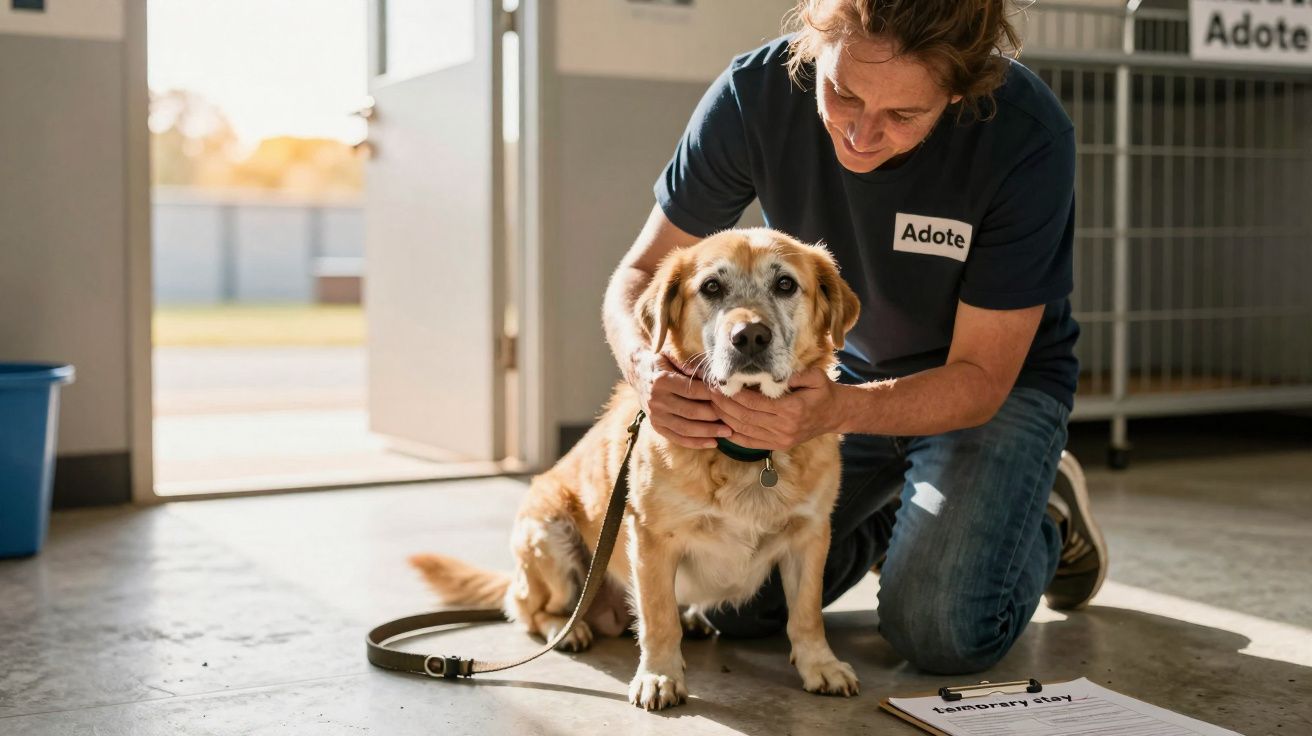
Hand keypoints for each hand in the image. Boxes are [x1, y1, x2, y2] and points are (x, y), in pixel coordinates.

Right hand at [631, 349, 731, 449]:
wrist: (638, 375)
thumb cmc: (661, 365)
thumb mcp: (669, 356)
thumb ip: (686, 363)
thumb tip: (703, 373)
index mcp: (661, 381)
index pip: (691, 390)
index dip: (711, 394)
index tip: (729, 397)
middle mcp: (656, 400)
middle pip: (690, 412)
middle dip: (714, 416)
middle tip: (733, 418)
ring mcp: (656, 416)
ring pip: (685, 428)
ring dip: (708, 432)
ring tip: (728, 432)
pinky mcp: (657, 427)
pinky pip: (678, 438)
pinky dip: (696, 443)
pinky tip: (713, 443)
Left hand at [708, 368, 844, 450]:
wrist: (835, 414)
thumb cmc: (823, 392)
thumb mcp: (815, 377)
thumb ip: (794, 374)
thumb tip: (771, 373)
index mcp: (791, 409)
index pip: (753, 402)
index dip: (733, 394)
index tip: (720, 383)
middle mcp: (783, 428)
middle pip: (744, 417)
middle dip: (723, 404)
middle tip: (709, 391)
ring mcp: (780, 440)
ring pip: (743, 430)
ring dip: (724, 418)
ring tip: (711, 404)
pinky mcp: (777, 446)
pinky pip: (748, 442)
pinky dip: (732, 434)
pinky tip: (721, 423)